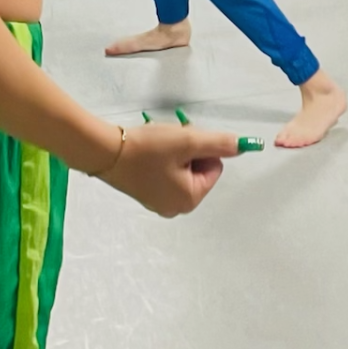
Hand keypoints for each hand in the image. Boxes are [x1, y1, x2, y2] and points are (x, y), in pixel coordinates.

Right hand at [102, 122, 230, 216]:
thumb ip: (219, 143)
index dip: (201, 149)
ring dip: (176, 152)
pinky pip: (166, 172)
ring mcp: (159, 202)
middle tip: (169, 143)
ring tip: (156, 147)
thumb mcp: (188, 141)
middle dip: (188, 151)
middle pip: (199, 169)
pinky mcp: (146, 193)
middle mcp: (176, 207)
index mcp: (190, 199)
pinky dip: (162, 158)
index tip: (181, 143)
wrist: (104, 151)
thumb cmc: (148, 148)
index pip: (214, 166)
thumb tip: (243, 146)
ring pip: (182, 168)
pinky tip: (147, 153)